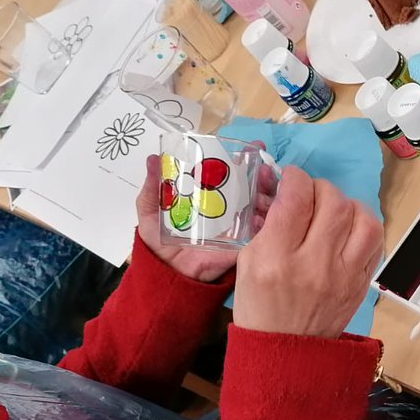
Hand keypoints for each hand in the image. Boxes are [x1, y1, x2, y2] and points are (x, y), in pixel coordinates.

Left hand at [136, 152, 276, 282]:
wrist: (166, 272)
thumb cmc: (157, 241)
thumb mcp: (150, 210)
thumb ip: (152, 187)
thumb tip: (153, 159)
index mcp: (207, 194)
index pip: (228, 172)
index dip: (243, 158)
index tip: (254, 146)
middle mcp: (226, 207)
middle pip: (251, 186)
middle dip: (262, 174)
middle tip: (264, 169)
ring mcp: (236, 225)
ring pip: (260, 205)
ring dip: (269, 194)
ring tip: (268, 188)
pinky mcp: (241, 244)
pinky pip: (259, 233)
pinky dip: (266, 222)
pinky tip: (267, 215)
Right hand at [233, 166, 382, 337]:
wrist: (286, 353)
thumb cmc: (260, 307)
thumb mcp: (246, 264)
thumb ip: (267, 225)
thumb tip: (282, 190)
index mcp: (276, 260)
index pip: (295, 199)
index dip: (294, 178)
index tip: (290, 179)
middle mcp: (314, 265)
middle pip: (333, 203)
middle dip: (320, 188)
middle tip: (310, 195)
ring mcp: (344, 275)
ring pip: (363, 219)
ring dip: (348, 205)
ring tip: (333, 210)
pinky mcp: (361, 283)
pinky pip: (376, 241)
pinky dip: (364, 226)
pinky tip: (349, 228)